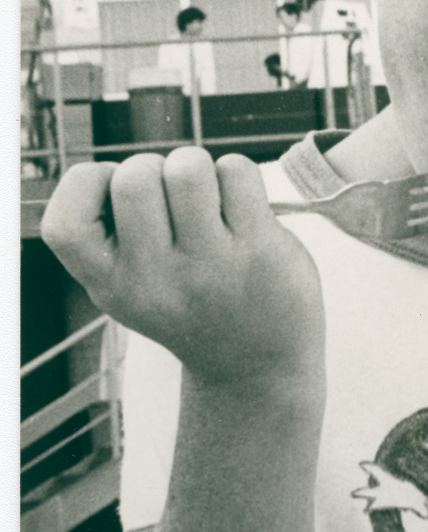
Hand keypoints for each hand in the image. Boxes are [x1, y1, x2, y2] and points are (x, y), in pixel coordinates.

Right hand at [41, 148, 324, 390]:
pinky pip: (236, 171)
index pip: (63, 224)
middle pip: (134, 177)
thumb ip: (105, 237)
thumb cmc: (185, 303)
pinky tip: (241, 205)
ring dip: (197, 167)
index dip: (88, 184)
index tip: (119, 203)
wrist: (254, 364)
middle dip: (153, 167)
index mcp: (112, 286)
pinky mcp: (260, 250)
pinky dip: (235, 172)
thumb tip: (115, 171)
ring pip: (187, 167)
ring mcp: (211, 266)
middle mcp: (157, 279)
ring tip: (208, 198)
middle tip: (173, 199)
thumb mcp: (128, 288)